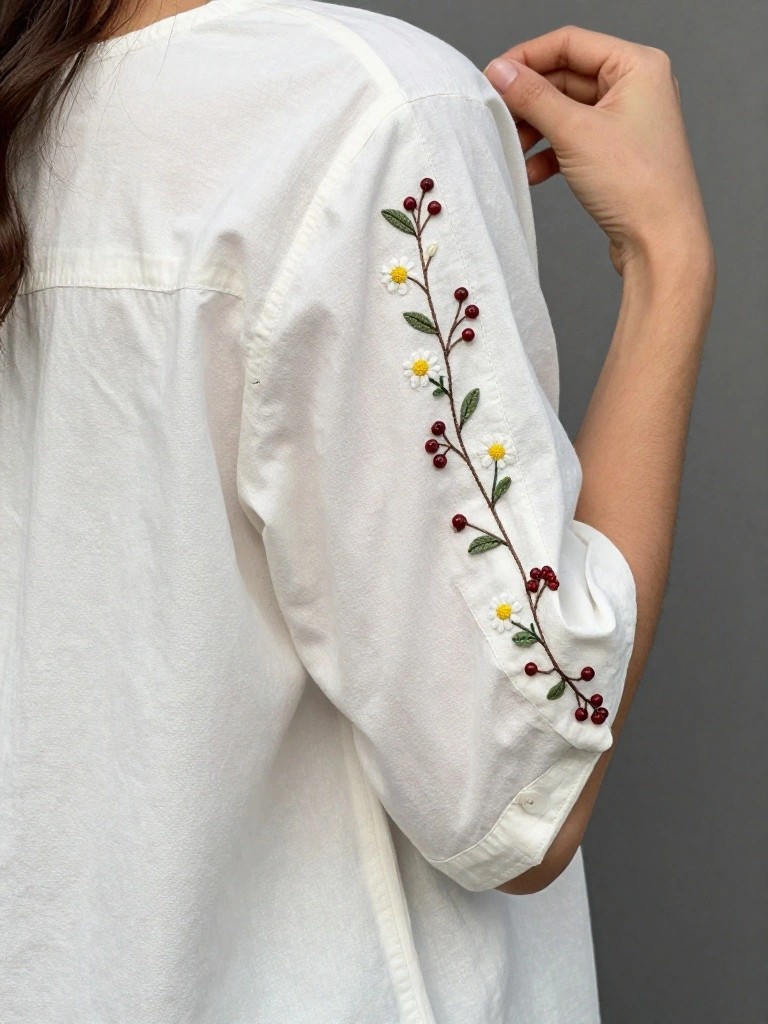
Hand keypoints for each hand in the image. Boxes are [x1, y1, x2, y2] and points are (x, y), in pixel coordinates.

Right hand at [483, 26, 712, 275]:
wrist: (660, 242)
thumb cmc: (637, 186)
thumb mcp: (575, 133)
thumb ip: (533, 97)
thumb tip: (501, 72)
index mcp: (637, 66)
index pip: (570, 43)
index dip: (527, 57)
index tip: (494, 76)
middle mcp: (636, 88)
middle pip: (566, 77)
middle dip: (530, 100)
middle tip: (498, 116)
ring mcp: (627, 122)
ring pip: (566, 111)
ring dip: (536, 129)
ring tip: (513, 149)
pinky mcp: (617, 153)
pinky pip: (574, 140)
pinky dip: (550, 152)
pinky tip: (532, 171)